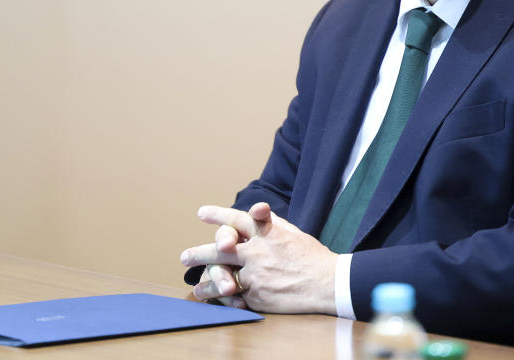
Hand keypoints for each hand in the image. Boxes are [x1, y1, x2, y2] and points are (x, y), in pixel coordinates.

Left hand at [180, 202, 337, 314]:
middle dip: (200, 253)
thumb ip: (271, 223)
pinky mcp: (258, 295)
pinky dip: (226, 298)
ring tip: (197, 287)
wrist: (328, 283)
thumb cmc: (312, 256)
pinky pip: (237, 296)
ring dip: (207, 282)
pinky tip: (216, 301)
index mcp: (266, 232)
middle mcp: (257, 251)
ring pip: (223, 276)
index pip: (237, 219)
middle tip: (185, 257)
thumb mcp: (292, 232)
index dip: (218, 215)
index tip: (201, 213)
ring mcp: (256, 274)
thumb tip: (258, 210)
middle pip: (220, 249)